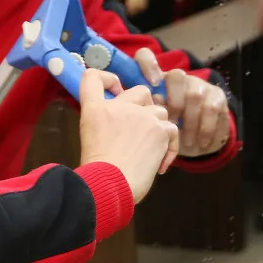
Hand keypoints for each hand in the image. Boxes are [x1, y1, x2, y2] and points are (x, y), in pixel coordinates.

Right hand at [78, 69, 178, 202]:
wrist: (110, 184)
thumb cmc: (98, 171)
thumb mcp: (88, 139)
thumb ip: (103, 123)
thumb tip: (118, 127)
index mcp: (96, 109)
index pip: (93, 77)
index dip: (108, 80)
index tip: (115, 91)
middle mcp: (120, 107)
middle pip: (140, 92)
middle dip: (144, 107)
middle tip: (139, 130)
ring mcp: (142, 117)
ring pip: (160, 112)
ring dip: (157, 128)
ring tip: (150, 150)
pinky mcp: (160, 131)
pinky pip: (173, 131)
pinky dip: (169, 148)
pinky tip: (159, 164)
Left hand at [134, 49, 231, 157]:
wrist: (197, 142)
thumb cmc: (167, 132)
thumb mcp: (152, 124)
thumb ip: (143, 114)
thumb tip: (138, 111)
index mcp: (155, 80)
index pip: (145, 57)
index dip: (148, 64)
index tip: (152, 83)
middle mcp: (178, 77)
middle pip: (177, 76)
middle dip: (173, 103)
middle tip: (170, 125)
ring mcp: (199, 84)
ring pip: (194, 95)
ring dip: (189, 122)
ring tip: (185, 141)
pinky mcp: (217, 95)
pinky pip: (211, 109)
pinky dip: (204, 129)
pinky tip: (200, 143)